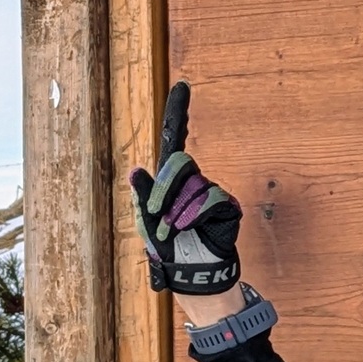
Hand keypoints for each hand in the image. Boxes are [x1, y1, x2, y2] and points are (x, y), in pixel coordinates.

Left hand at [130, 82, 241, 295]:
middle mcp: (192, 180)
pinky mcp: (227, 207)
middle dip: (165, 191)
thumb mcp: (148, 224)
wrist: (194, 275)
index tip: (182, 86)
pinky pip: (211, 200)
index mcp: (170, 180)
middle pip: (179, 164)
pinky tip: (192, 229)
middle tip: (159, 218)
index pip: (175, 139)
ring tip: (176, 232)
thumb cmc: (168, 249)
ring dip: (179, 212)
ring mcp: (211, 192)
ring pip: (194, 186)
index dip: (179, 111)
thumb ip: (143, 197)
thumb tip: (134, 170)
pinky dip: (196, 216)